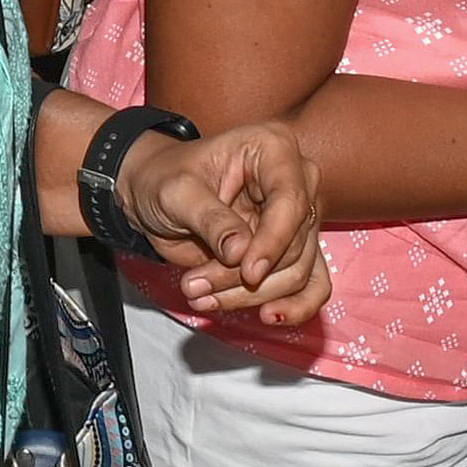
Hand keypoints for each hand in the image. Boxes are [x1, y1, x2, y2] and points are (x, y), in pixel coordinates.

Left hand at [117, 117, 326, 325]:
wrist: (154, 194)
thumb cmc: (164, 179)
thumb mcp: (177, 193)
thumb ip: (211, 220)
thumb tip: (242, 254)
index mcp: (273, 149)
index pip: (291, 200)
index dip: (272, 242)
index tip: (248, 273)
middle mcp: (296, 181)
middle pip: (295, 244)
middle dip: (244, 276)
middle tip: (194, 285)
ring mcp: (297, 218)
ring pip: (298, 272)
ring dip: (248, 295)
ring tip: (198, 293)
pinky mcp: (293, 250)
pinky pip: (312, 284)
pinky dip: (294, 306)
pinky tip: (268, 317)